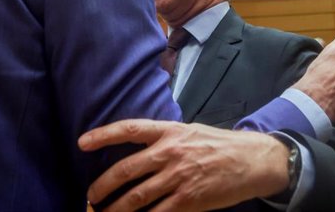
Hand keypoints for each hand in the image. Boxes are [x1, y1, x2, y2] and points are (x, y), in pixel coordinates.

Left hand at [78, 120, 288, 211]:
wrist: (252, 160)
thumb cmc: (218, 145)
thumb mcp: (189, 131)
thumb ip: (164, 138)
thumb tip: (137, 147)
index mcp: (169, 131)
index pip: (129, 129)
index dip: (104, 135)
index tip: (82, 143)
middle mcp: (170, 152)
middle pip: (126, 169)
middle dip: (102, 186)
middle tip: (89, 197)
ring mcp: (179, 177)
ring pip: (137, 197)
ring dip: (115, 210)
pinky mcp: (188, 200)